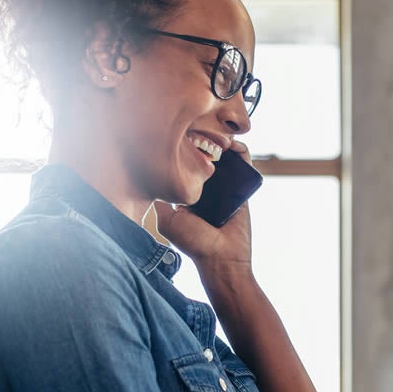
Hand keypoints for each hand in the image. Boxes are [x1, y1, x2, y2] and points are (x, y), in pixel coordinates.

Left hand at [155, 140, 252, 269]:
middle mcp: (207, 191)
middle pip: (207, 161)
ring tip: (219, 137)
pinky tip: (234, 146)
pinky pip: (244, 167)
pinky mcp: (243, 190)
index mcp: (189, 196)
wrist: (223, 258)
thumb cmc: (194, 243)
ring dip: (223, 145)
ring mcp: (226, 189)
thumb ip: (159, 202)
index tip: (183, 138)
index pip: (187, 167)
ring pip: (226, 160)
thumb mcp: (167, 221)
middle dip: (205, 144)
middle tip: (202, 134)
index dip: (186, 151)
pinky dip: (242, 153)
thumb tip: (148, 180)